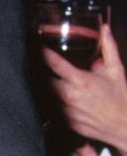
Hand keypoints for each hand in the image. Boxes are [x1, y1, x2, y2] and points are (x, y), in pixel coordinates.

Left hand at [43, 23, 126, 155]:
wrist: (123, 126)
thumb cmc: (120, 98)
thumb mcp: (116, 70)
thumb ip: (109, 47)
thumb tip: (105, 29)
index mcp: (80, 81)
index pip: (53, 62)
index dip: (42, 51)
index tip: (36, 44)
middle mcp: (69, 96)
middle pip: (42, 78)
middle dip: (39, 68)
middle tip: (37, 60)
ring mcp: (65, 110)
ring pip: (43, 93)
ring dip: (42, 84)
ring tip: (43, 75)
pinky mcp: (64, 121)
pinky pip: (50, 107)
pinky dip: (49, 99)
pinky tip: (52, 93)